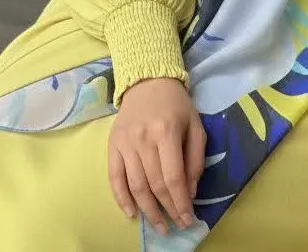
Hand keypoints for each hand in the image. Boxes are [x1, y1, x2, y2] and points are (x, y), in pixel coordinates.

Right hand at [108, 77, 205, 235]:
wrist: (147, 80)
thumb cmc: (176, 104)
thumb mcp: (195, 125)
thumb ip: (195, 159)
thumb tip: (190, 192)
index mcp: (167, 132)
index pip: (173, 177)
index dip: (180, 203)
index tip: (188, 219)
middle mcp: (144, 139)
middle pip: (154, 184)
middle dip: (167, 210)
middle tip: (175, 226)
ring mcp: (125, 143)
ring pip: (135, 186)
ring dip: (148, 211)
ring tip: (159, 225)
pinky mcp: (112, 144)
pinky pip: (115, 177)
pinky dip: (122, 199)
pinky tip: (132, 213)